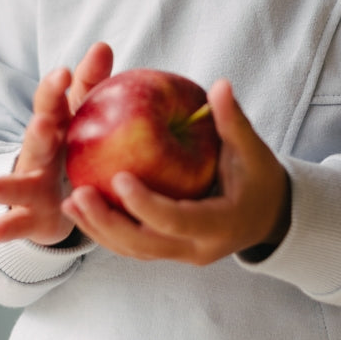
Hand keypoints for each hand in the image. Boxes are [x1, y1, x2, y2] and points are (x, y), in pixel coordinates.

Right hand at [0, 42, 113, 244]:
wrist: (55, 193)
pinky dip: (8, 227)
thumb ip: (90, 83)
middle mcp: (39, 152)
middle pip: (37, 141)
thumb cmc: (72, 145)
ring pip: (18, 184)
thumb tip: (101, 45)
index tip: (63, 73)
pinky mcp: (31, 216)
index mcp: (55, 126)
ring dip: (2, 186)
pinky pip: (19, 222)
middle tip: (44, 124)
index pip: (52, 104)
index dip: (56, 90)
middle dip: (39, 132)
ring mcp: (31, 184)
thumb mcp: (82, 115)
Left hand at [61, 78, 290, 264]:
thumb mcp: (252, 151)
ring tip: (71, 202)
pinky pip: (134, 245)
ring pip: (134, 250)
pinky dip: (108, 230)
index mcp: (220, 225)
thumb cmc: (261, 177)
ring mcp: (182, 254)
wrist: (269, 216)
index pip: (176, 219)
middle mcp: (198, 249)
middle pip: (145, 244)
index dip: (146, 202)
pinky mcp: (169, 250)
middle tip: (78, 195)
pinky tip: (82, 208)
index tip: (118, 177)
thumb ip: (233, 121)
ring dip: (100, 229)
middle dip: (109, 223)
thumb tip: (219, 85)